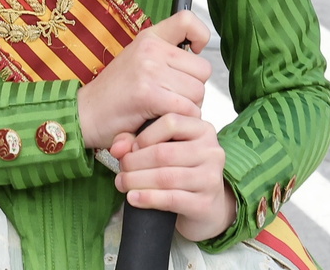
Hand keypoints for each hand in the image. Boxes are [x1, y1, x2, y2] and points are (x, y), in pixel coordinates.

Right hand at [77, 11, 211, 149]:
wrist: (84, 113)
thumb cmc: (113, 94)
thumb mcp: (137, 62)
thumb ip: (164, 57)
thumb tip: (197, 59)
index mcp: (148, 38)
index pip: (187, 19)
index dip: (200, 35)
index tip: (195, 51)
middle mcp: (150, 49)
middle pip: (202, 70)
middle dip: (194, 90)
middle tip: (173, 100)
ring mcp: (149, 70)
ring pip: (198, 92)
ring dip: (188, 108)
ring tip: (164, 111)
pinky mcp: (148, 94)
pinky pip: (187, 109)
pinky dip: (180, 121)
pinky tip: (161, 120)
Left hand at [112, 113, 235, 241]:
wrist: (208, 206)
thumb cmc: (183, 171)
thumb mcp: (167, 148)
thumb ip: (140, 141)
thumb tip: (117, 148)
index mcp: (203, 129)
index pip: (171, 122)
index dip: (145, 135)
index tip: (132, 147)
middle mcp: (211, 151)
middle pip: (164, 152)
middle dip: (135, 161)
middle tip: (121, 168)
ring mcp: (211, 178)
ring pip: (165, 177)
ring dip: (137, 181)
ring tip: (122, 183)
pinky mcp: (205, 203)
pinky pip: (171, 199)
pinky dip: (147, 198)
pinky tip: (133, 197)